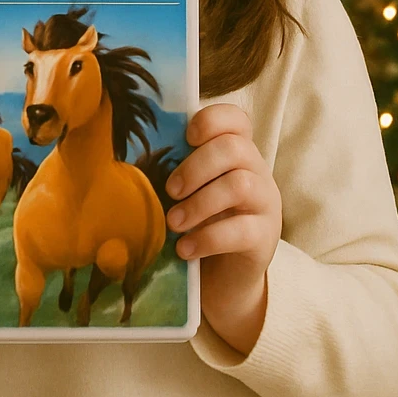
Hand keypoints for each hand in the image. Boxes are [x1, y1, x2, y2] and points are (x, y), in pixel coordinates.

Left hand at [164, 103, 280, 354]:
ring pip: (239, 186)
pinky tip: (185, 249)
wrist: (225, 276)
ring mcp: (265, 203)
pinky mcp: (264, 237)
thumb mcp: (189, 191)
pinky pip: (241, 230)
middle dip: (195, 167)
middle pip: (235, 148)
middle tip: (170, 190)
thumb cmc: (200, 222)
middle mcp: (257, 171)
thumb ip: (176, 171)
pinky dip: (207, 238)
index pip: (236, 119)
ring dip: (199, 203)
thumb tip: (132, 157)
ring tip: (173, 223)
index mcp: (237, 152)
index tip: (186, 136)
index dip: (212, 120)